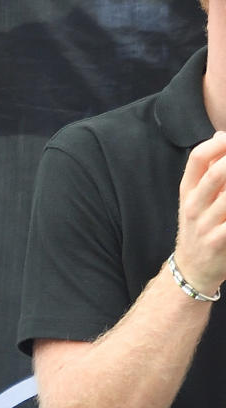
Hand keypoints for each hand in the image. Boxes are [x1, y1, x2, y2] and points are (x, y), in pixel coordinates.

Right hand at [173, 131, 225, 296]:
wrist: (191, 271)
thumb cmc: (199, 229)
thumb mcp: (195, 199)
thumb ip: (207, 170)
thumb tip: (220, 135)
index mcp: (188, 192)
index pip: (198, 158)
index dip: (219, 143)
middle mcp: (194, 207)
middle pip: (217, 173)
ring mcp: (206, 226)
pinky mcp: (219, 243)